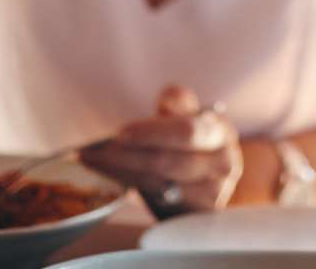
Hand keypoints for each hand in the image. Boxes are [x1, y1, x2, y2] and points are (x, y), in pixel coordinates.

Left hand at [80, 86, 242, 212]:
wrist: (209, 176)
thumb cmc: (191, 140)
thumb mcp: (188, 114)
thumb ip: (178, 102)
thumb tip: (168, 102)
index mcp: (219, 131)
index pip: (185, 131)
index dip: (151, 133)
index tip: (119, 132)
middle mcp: (223, 162)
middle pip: (167, 161)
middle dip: (125, 156)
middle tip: (93, 151)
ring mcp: (214, 192)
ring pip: (157, 182)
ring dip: (120, 171)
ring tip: (93, 160)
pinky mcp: (199, 213)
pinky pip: (157, 199)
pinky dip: (130, 185)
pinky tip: (111, 175)